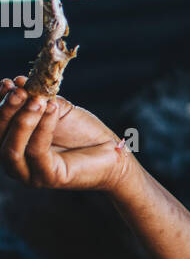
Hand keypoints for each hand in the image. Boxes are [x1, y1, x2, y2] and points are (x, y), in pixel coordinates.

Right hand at [0, 75, 134, 193]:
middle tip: (20, 90)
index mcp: (12, 143)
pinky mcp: (47, 177)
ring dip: (22, 121)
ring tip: (38, 101)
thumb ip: (37, 98)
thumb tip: (17, 81)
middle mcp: (15, 161)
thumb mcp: (55, 109)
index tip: (8, 82)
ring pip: (12, 149)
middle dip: (7, 110)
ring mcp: (29, 173)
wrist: (110, 151)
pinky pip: (37, 152)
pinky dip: (43, 128)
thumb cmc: (81, 131)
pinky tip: (52, 109)